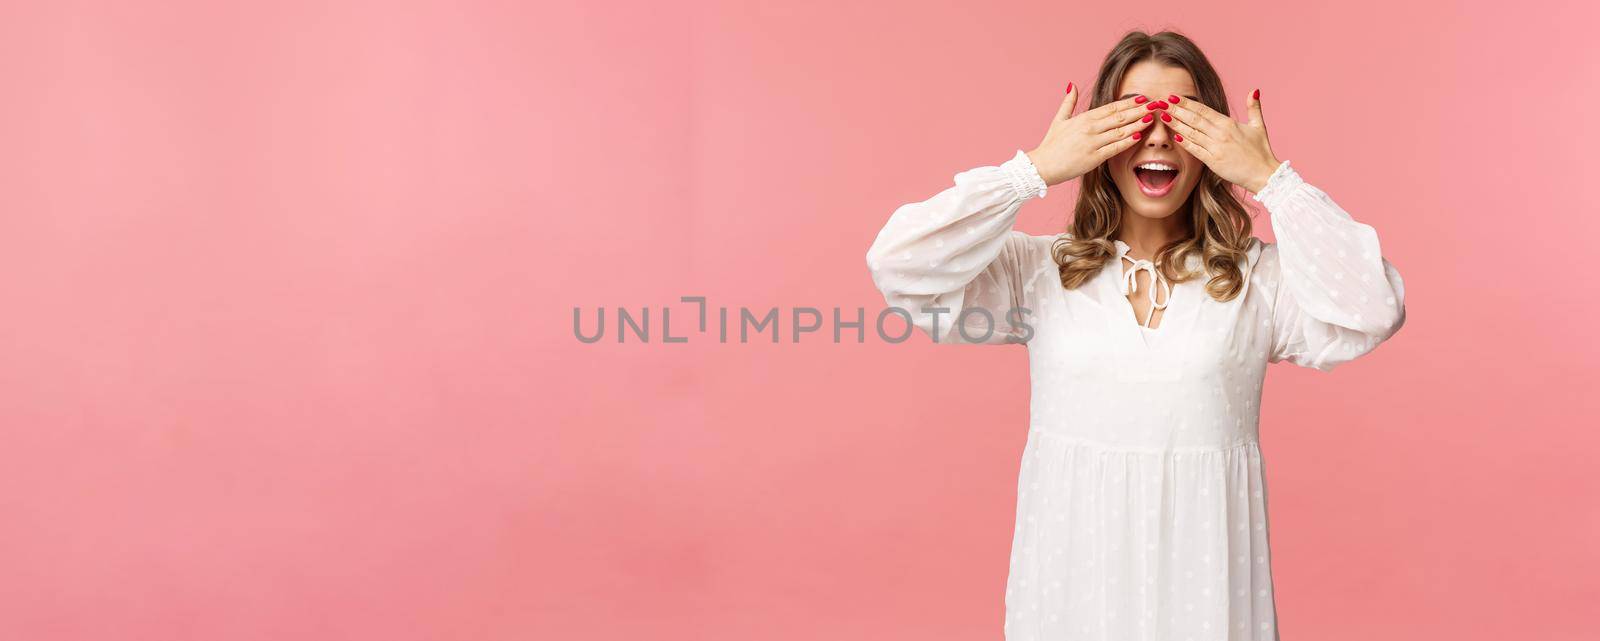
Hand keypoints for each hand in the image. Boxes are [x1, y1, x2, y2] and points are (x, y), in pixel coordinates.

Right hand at [1025, 85, 1153, 185]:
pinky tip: (1139, 136)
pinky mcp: (1094, 158)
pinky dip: (1128, 141)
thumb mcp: (1058, 120)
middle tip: (1156, 104)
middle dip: (1139, 109)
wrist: (1042, 166)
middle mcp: (1090, 128)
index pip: (1112, 107)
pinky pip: (1115, 148)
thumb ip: (1068, 102)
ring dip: (1138, 123)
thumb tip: (1072, 85)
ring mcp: (1093, 143)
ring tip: (1152, 117)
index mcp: (1084, 118)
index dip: (1129, 102)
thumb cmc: (1051, 145)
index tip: (1143, 97)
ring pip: (1120, 130)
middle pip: (1120, 116)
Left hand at [1160, 90, 1280, 193]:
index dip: (1187, 103)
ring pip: (1192, 133)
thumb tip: (1254, 90)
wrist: (1264, 174)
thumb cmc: (1261, 151)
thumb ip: (1254, 108)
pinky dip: (1185, 143)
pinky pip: (1196, 150)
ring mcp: (1216, 147)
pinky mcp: (1213, 162)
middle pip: (1194, 119)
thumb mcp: (1259, 126)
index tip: (1173, 96)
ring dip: (1176, 124)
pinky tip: (1174, 136)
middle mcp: (1221, 133)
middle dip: (1176, 110)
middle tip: (1161, 102)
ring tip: (1163, 116)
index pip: (1203, 110)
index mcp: (1229, 124)